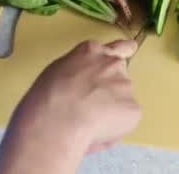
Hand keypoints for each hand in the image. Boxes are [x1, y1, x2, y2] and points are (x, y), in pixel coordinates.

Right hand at [0, 40, 141, 173]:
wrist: (57, 119)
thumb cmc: (45, 98)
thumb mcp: (56, 70)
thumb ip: (77, 69)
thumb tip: (82, 82)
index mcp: (91, 52)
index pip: (117, 47)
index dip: (124, 50)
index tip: (130, 49)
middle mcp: (112, 64)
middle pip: (120, 76)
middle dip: (111, 89)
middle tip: (92, 106)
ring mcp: (125, 85)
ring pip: (122, 100)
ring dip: (111, 110)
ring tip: (87, 122)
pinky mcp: (132, 108)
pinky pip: (125, 121)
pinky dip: (114, 129)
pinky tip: (95, 131)